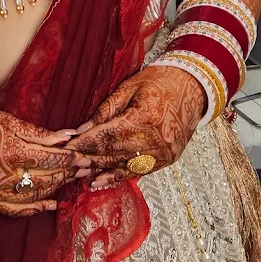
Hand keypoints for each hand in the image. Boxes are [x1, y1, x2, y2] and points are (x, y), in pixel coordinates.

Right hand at [0, 102, 92, 216]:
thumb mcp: (5, 120)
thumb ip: (36, 133)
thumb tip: (65, 137)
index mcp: (13, 151)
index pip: (51, 159)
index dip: (71, 158)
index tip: (84, 155)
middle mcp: (8, 176)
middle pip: (48, 177)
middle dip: (69, 172)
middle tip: (86, 166)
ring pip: (37, 194)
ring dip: (58, 187)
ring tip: (72, 178)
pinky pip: (17, 210)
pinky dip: (36, 209)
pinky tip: (52, 204)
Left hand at [64, 66, 205, 189]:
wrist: (194, 87)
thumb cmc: (160, 81)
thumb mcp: (130, 87)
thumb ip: (107, 109)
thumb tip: (84, 128)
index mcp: (145, 118)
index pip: (107, 136)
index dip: (85, 143)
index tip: (67, 147)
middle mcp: (155, 140)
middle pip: (114, 154)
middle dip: (88, 159)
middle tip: (67, 165)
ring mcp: (163, 153)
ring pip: (125, 167)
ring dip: (101, 172)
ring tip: (81, 177)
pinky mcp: (168, 160)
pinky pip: (139, 171)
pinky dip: (120, 176)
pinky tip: (104, 180)